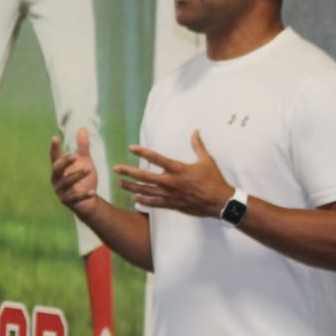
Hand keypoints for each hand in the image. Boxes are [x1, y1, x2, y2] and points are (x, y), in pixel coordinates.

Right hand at [48, 127, 99, 213]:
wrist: (88, 202)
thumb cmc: (83, 179)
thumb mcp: (85, 161)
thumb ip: (83, 147)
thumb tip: (83, 128)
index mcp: (59, 169)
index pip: (55, 157)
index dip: (54, 148)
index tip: (55, 138)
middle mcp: (57, 179)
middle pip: (57, 169)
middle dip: (65, 162)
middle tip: (75, 155)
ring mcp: (61, 191)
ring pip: (66, 183)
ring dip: (77, 176)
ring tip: (88, 169)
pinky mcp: (68, 201)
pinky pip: (75, 198)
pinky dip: (84, 195)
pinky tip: (93, 191)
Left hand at [112, 131, 233, 217]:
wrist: (219, 202)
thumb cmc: (214, 180)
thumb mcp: (206, 160)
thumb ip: (198, 145)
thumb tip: (195, 131)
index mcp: (178, 169)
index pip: (156, 158)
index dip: (142, 152)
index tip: (131, 148)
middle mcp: (171, 182)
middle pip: (145, 176)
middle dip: (128, 172)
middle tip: (116, 169)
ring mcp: (170, 195)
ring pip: (146, 190)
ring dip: (131, 187)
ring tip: (119, 183)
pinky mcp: (172, 204)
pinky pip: (154, 202)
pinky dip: (143, 200)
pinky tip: (135, 198)